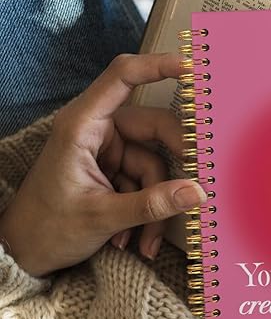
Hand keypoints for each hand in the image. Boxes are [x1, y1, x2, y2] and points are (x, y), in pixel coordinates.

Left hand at [0, 53, 205, 276]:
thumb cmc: (47, 228)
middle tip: (193, 189)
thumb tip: (197, 192)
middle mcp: (98, 131)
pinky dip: (145, 213)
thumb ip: (152, 204)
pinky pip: (147, 185)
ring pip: (155, 166)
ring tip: (143, 241)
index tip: (192, 67)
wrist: (25, 252)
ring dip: (154, 206)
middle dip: (171, 169)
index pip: (122, 77)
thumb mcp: (102, 217)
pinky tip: (133, 239)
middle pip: (154, 130)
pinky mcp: (115, 171)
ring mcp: (109, 152)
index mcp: (82, 125)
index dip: (158, 66)